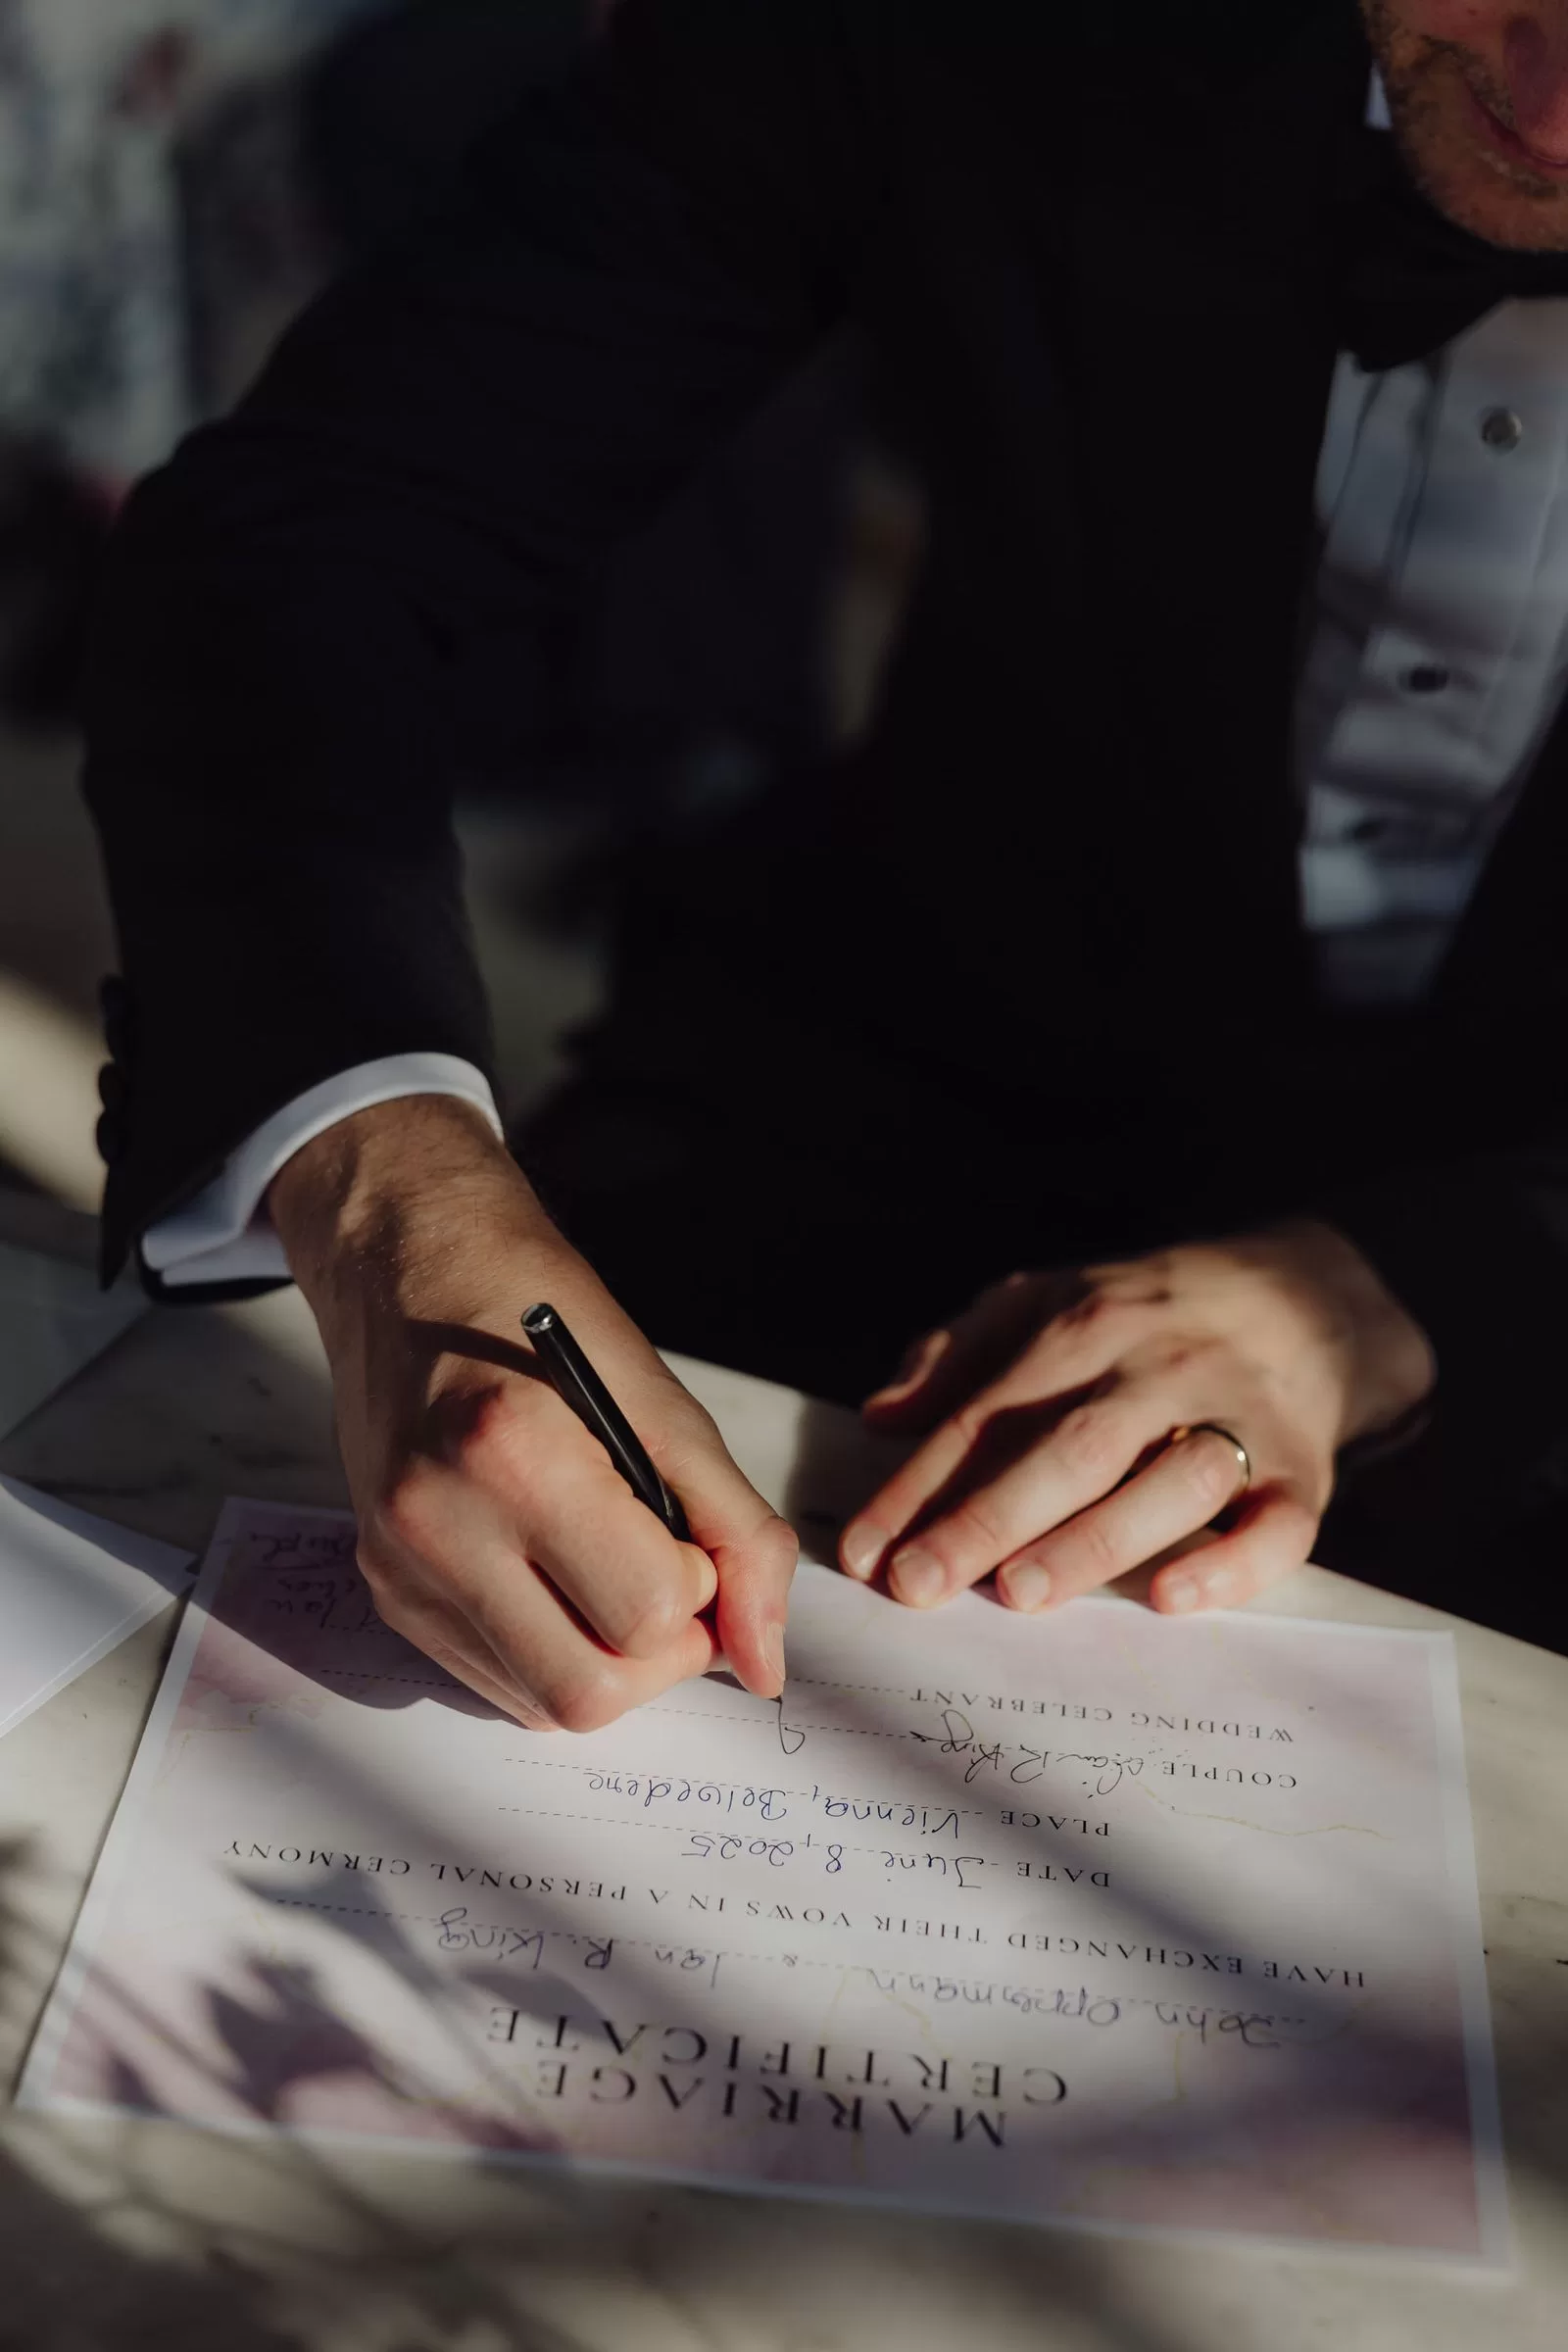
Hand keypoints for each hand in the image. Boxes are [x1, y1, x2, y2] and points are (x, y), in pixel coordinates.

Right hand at [269, 1096, 795, 1727]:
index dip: (695, 1587)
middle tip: (659, 1574)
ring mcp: (399, 1567)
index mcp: (512, 1453)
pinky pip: (494, 1683)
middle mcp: (437, 1522)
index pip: (648, 1614)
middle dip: (655, 1654)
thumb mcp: (665, 1406)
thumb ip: (735, 1534)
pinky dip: (550, 1649)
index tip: (683, 1532)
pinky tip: (552, 1571)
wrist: (408, 1269)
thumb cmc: (540, 1318)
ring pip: (541, 1707)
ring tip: (605, 1567)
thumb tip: (765, 1662)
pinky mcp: (385, 1591)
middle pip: (588, 1694)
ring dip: (604, 1661)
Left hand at [837, 1222, 1434, 1617]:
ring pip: (1170, 1480)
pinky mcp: (1302, 1470)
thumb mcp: (1042, 1303)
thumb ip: (958, 1357)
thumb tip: (880, 1416)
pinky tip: (1171, 1598)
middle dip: (988, 1517)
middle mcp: (1159, 1369)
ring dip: (1093, 1539)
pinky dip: (1231, 1563)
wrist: (1299, 1298)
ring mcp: (1238, 1418)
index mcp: (1082, 1326)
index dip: (920, 1486)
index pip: (987, 1413)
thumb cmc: (1140, 1319)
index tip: (863, 1551)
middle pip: (1070, 1447)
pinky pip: (1278, 1523)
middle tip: (918, 1584)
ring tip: (1018, 1592)